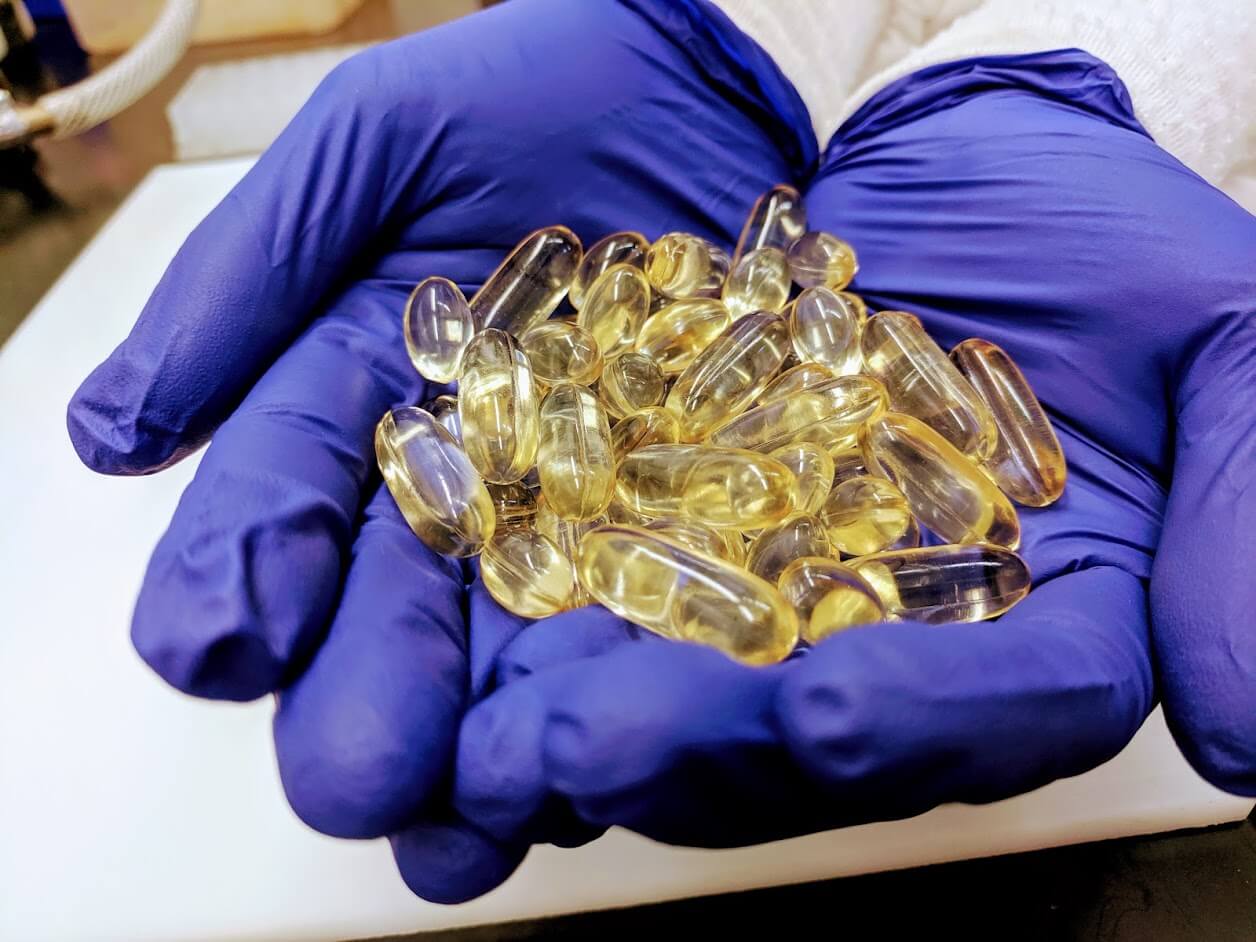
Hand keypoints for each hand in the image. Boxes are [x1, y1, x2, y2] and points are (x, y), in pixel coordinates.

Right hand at [66, 0, 814, 900]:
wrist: (719, 88)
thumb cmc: (542, 95)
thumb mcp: (380, 149)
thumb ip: (253, 278)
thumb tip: (116, 432)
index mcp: (357, 403)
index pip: (278, 508)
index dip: (241, 574)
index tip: (217, 643)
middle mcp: (459, 485)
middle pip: (394, 615)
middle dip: (365, 699)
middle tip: (353, 777)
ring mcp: (578, 516)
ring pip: (516, 652)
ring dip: (492, 741)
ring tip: (472, 815)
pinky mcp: (696, 523)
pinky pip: (664, 614)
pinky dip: (642, 683)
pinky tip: (622, 747)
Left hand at [451, 49, 1255, 851]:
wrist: (961, 158)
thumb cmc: (1100, 241)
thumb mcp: (1223, 341)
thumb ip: (1248, 522)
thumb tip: (1251, 734)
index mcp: (1033, 626)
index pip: (974, 713)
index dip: (896, 729)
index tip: (811, 719)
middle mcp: (876, 634)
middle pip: (779, 730)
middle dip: (667, 750)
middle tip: (552, 763)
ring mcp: (755, 583)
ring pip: (659, 676)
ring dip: (551, 711)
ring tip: (455, 744)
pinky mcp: (658, 515)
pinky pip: (582, 566)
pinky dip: (510, 595)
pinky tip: (432, 615)